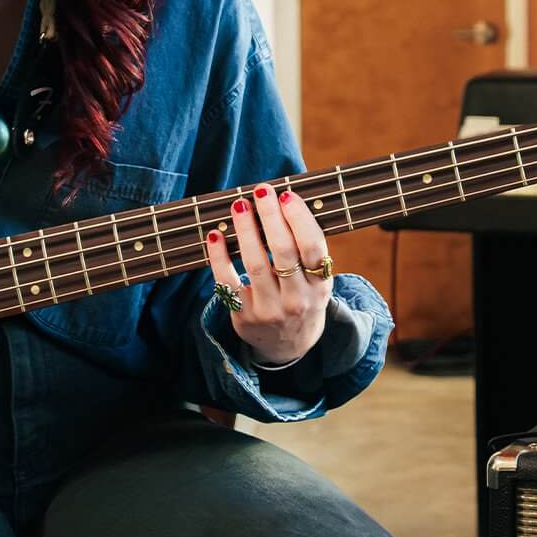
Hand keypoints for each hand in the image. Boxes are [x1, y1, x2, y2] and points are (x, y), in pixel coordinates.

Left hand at [204, 184, 333, 365]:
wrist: (289, 345)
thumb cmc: (302, 298)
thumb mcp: (317, 281)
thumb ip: (306, 250)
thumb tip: (285, 203)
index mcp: (320, 285)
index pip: (313, 247)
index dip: (300, 219)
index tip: (287, 195)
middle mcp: (297, 298)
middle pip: (284, 252)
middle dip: (271, 217)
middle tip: (262, 190)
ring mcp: (269, 309)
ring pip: (255, 264)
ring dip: (246, 231)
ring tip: (239, 205)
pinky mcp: (243, 316)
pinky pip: (227, 282)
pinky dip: (219, 257)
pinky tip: (215, 236)